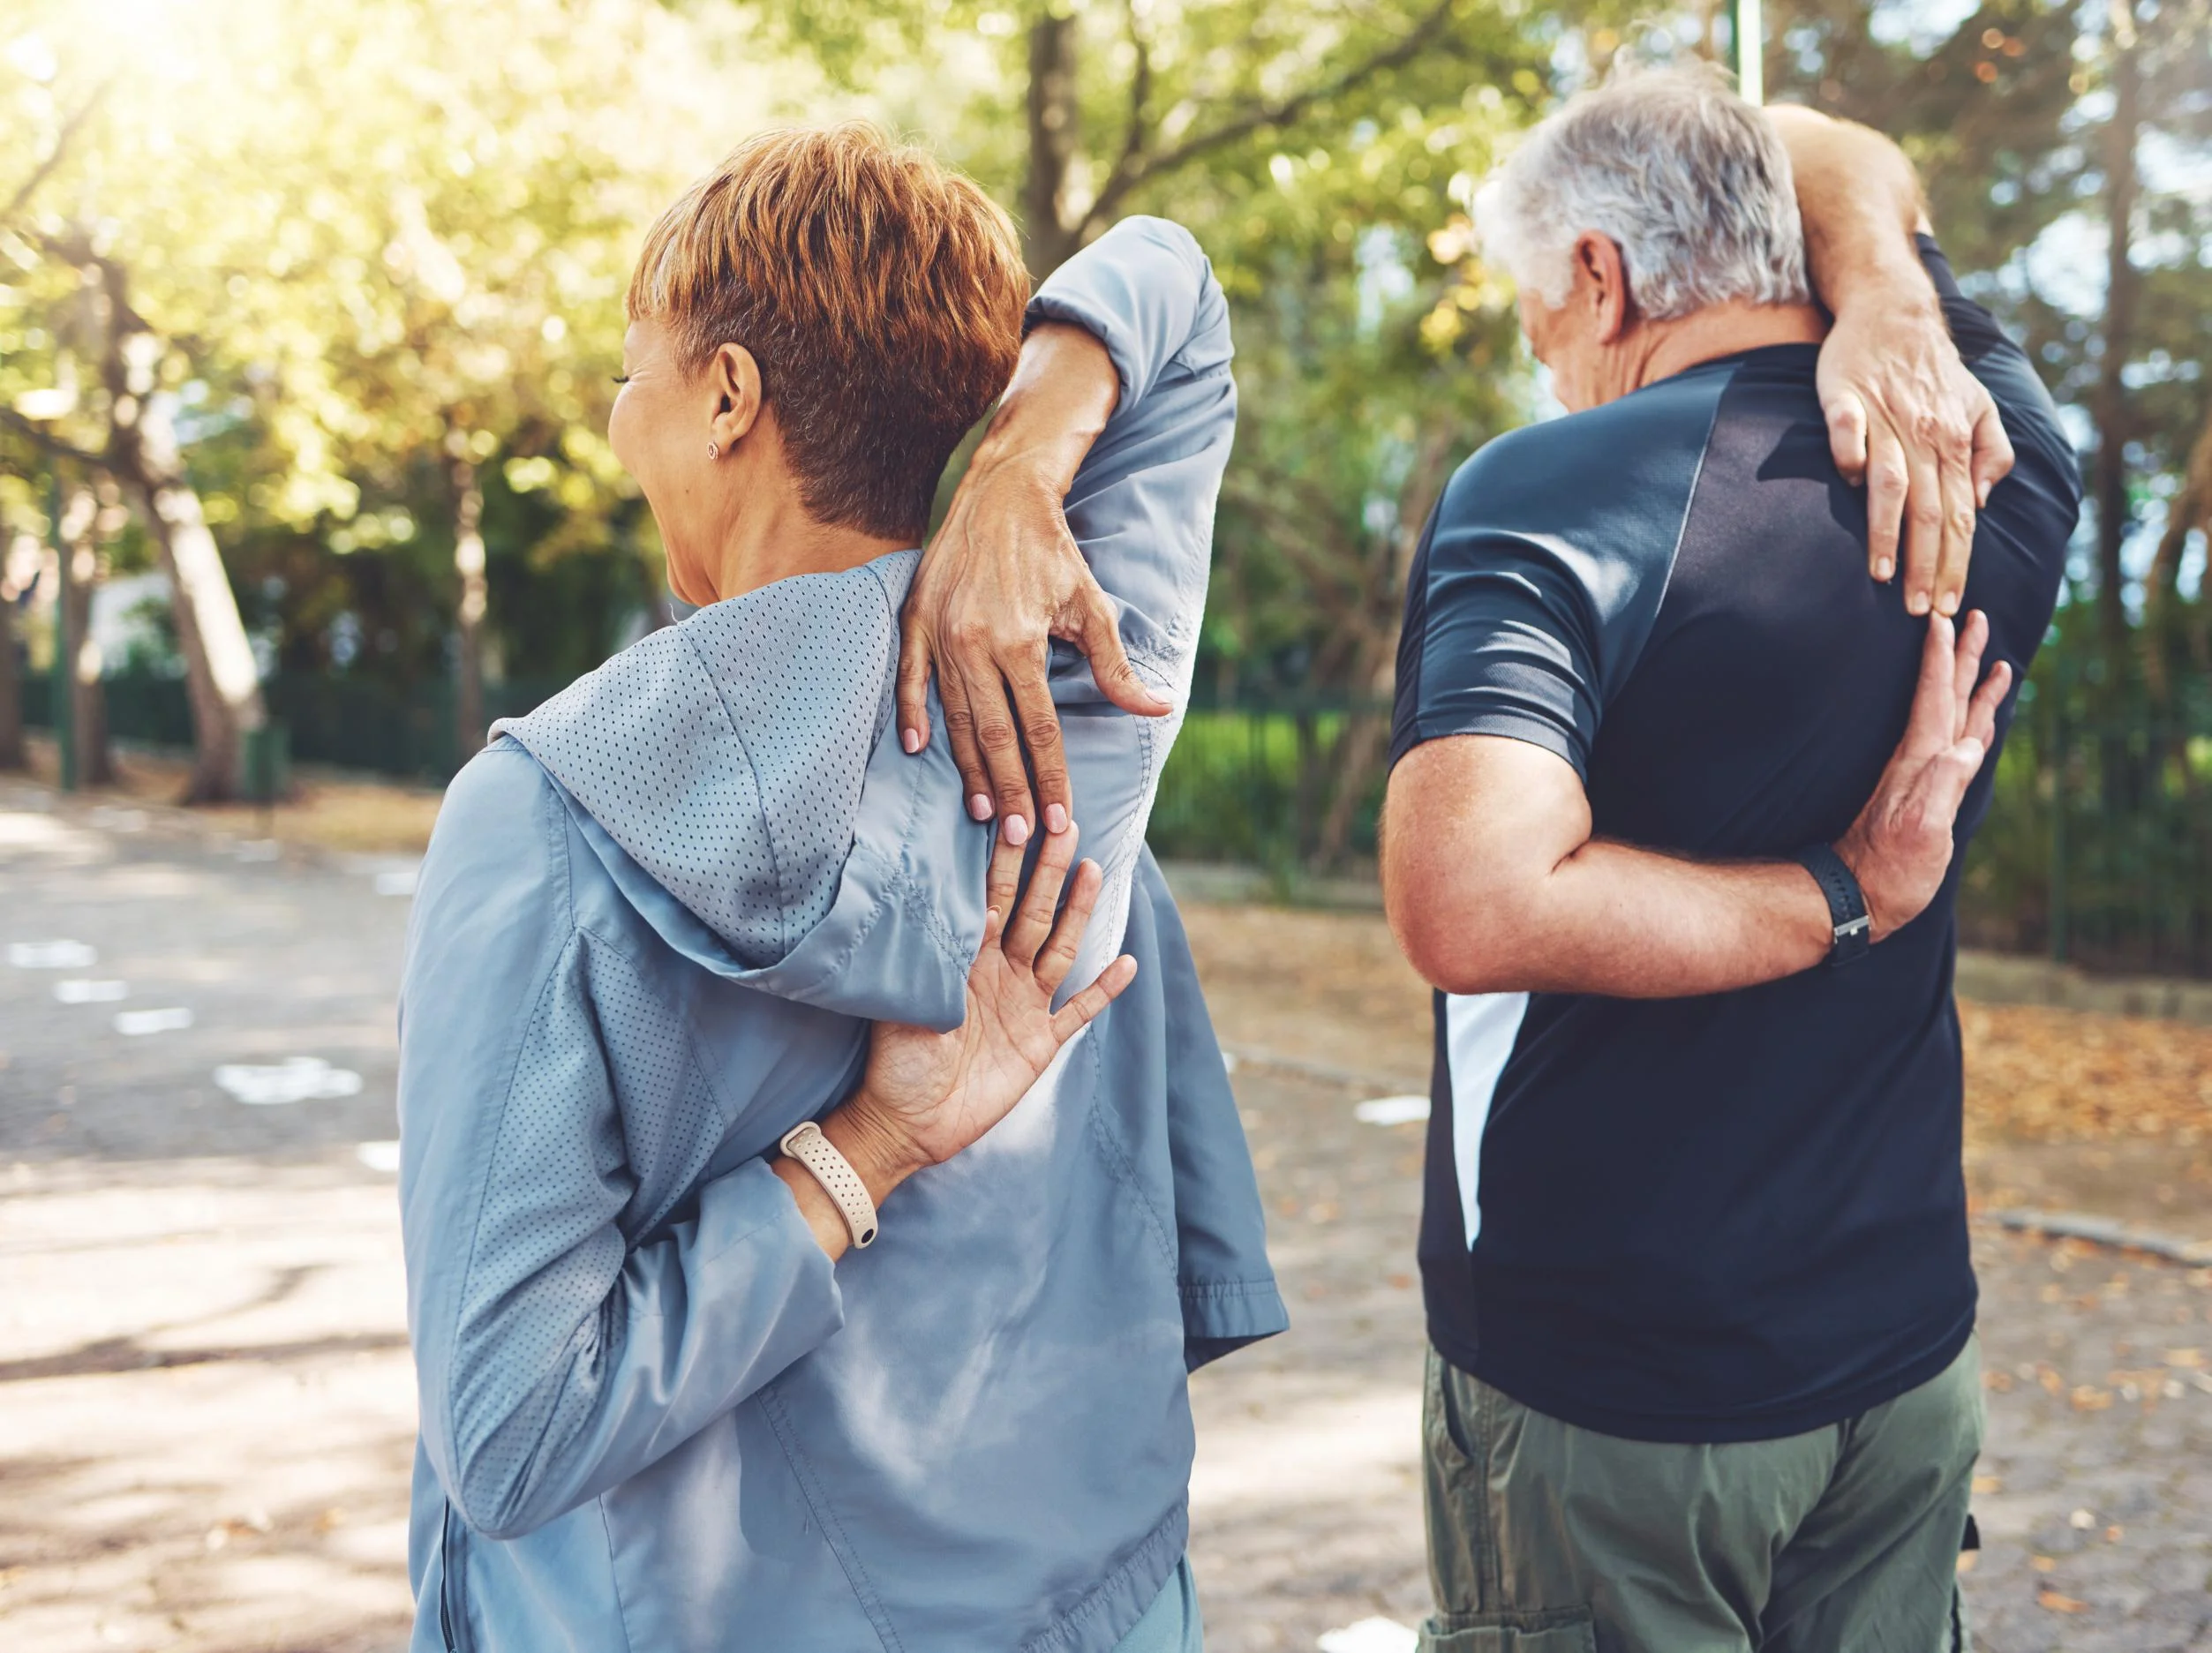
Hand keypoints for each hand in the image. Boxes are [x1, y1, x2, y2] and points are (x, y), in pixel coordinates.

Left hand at [843, 823, 1136, 1172]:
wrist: (907, 1122)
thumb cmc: (895, 1061)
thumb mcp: (905, 1002)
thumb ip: (933, 960)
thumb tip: (956, 911)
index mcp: (963, 960)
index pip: (989, 899)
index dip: (1003, 864)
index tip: (1015, 819)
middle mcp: (998, 974)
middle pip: (1032, 911)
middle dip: (1048, 869)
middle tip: (1064, 824)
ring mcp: (1022, 1006)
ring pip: (1058, 948)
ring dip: (1077, 911)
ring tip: (1094, 870)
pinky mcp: (1039, 1043)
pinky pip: (1078, 1012)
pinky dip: (1103, 990)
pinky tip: (1127, 963)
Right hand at [896, 321, 1170, 847]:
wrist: (1002, 492)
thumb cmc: (1054, 551)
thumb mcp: (1092, 606)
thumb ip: (1116, 666)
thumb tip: (1157, 708)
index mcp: (1021, 641)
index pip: (1038, 728)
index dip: (1049, 777)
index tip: (1057, 819)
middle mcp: (976, 641)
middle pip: (993, 734)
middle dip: (1008, 789)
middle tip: (1015, 836)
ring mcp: (940, 632)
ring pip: (954, 715)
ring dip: (966, 766)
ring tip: (979, 808)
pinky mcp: (916, 617)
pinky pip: (911, 677)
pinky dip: (913, 713)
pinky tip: (915, 749)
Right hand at [1817, 294, 2015, 617]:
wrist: (1894, 310)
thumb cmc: (1933, 369)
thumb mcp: (1980, 406)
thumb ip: (1993, 453)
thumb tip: (1981, 503)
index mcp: (1956, 443)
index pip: (1961, 516)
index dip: (1957, 563)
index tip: (1949, 606)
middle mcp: (1925, 434)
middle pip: (1930, 510)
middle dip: (1927, 564)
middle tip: (1919, 610)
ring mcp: (1884, 415)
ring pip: (1891, 481)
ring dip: (1887, 530)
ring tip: (1881, 573)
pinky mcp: (1845, 395)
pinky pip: (1847, 427)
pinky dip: (1849, 450)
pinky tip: (1848, 481)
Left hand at [1834, 611, 2011, 940]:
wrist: (1860, 897)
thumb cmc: (1891, 870)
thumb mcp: (1922, 831)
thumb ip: (1944, 786)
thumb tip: (1968, 746)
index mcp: (1921, 760)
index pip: (1934, 697)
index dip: (1942, 658)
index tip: (1947, 618)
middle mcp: (1921, 759)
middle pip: (1946, 695)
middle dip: (1961, 656)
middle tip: (1975, 615)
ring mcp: (1923, 774)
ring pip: (1954, 715)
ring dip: (1969, 682)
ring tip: (1990, 654)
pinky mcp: (1927, 792)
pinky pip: (1956, 742)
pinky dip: (1971, 721)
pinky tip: (1978, 716)